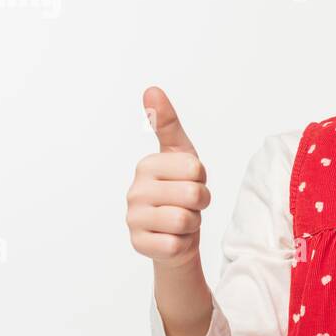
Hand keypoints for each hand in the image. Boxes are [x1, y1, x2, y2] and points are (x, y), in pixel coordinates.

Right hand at [126, 87, 209, 268]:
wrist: (176, 236)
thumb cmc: (180, 191)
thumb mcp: (180, 154)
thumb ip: (167, 124)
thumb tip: (151, 90)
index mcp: (146, 166)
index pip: (195, 168)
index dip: (201, 178)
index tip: (190, 181)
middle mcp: (134, 191)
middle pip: (193, 194)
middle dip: (200, 202)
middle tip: (189, 204)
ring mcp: (133, 219)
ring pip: (185, 220)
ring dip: (192, 222)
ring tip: (182, 220)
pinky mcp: (139, 245)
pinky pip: (176, 244)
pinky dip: (182, 243)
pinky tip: (172, 238)